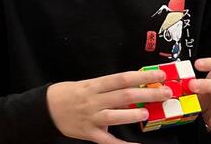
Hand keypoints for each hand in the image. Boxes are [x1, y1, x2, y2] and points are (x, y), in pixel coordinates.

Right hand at [46, 70, 171, 143]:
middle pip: (124, 95)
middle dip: (147, 93)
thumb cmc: (68, 94)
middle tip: (165, 93)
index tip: (160, 74)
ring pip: (115, 115)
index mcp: (94, 85)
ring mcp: (92, 118)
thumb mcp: (86, 85)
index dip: (142, 76)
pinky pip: (108, 141)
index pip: (122, 78)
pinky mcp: (89, 133)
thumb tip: (133, 88)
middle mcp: (94, 100)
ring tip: (147, 113)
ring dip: (133, 114)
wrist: (45, 109)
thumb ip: (107, 88)